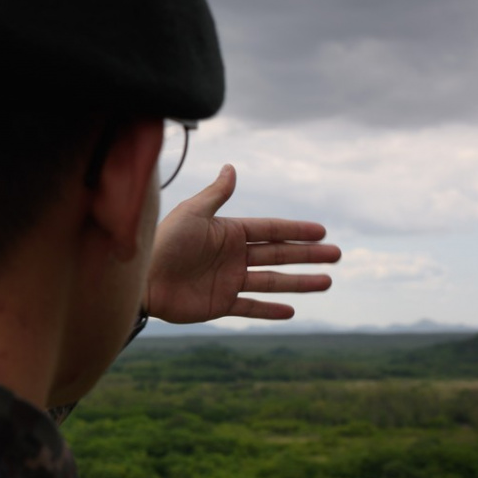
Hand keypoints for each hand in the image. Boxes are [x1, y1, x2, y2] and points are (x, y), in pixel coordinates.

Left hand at [147, 164, 340, 323]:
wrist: (140, 279)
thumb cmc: (162, 242)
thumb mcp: (192, 214)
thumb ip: (215, 195)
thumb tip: (231, 167)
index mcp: (228, 232)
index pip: (270, 230)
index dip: (296, 231)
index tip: (322, 232)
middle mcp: (231, 257)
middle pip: (278, 255)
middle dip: (307, 255)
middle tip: (337, 255)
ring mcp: (227, 281)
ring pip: (272, 281)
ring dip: (299, 282)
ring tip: (327, 282)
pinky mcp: (219, 304)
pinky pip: (250, 308)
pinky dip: (270, 310)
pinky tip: (293, 310)